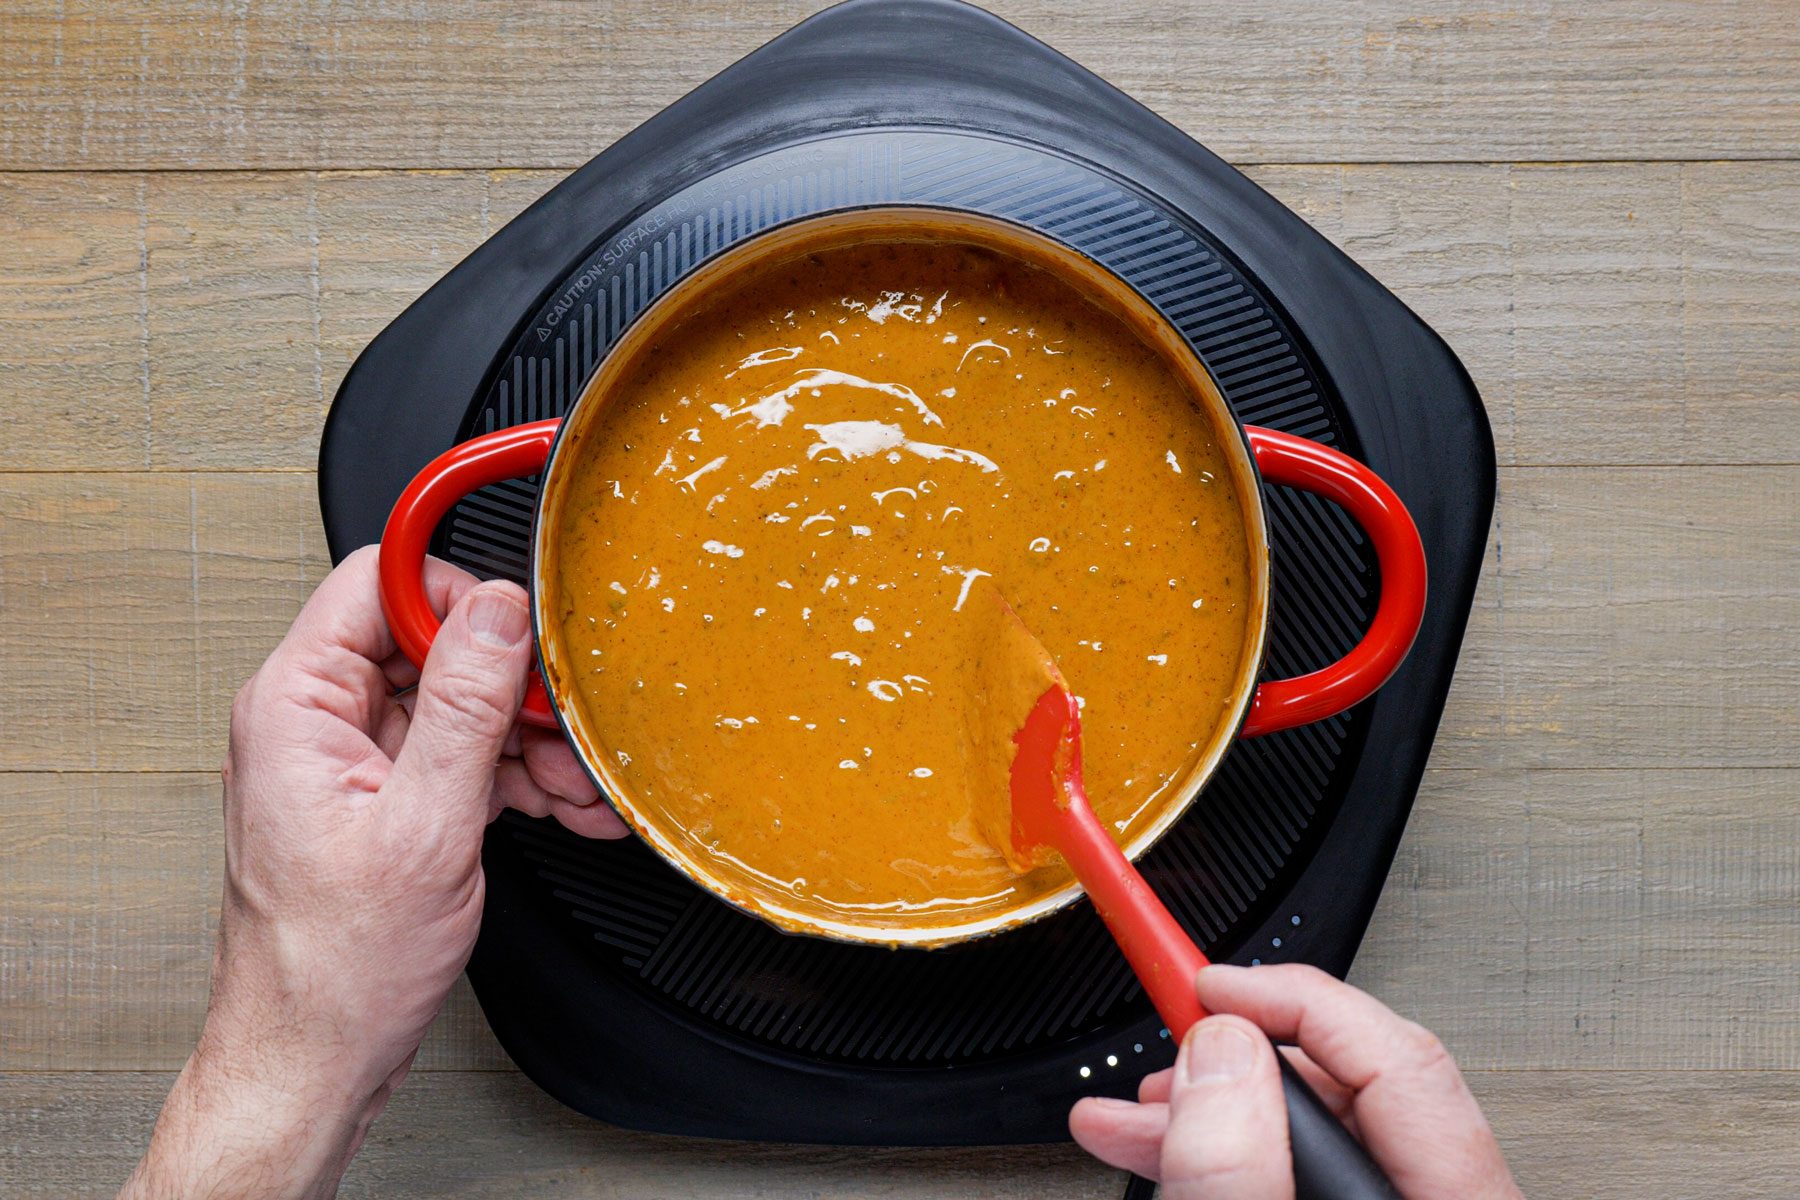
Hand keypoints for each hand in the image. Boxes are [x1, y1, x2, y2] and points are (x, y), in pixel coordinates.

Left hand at [122, 546, 626, 1198]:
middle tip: (567, 724)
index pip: (378, 581)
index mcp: (297, 705)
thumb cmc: (334, 969)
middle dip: (514, 684)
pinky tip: (561, 804)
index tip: (525, 615)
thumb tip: (498, 611)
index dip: (458, 589)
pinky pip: (459, 755)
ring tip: (577, 784)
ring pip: (457, 703)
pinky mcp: (384, 799)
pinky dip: (514, 776)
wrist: (315, 1058)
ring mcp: (351, 761)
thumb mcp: (424, 826)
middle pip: (432, 645)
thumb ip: (465, 707)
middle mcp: (316, 722)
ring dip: (528, 739)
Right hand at [1070, 964, 1520, 1199]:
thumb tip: (1218, 1053)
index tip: (1197, 979)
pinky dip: (1235, 1153)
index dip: (1281, 996)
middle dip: (1235, 1053)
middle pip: (1352, 1081)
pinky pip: (1308, 1170)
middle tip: (1160, 1049)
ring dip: (1221, 1107)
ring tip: (1133, 1116)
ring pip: (1322, 1129)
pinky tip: (1168, 1149)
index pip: (1388, 1050)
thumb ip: (1234, 1167)